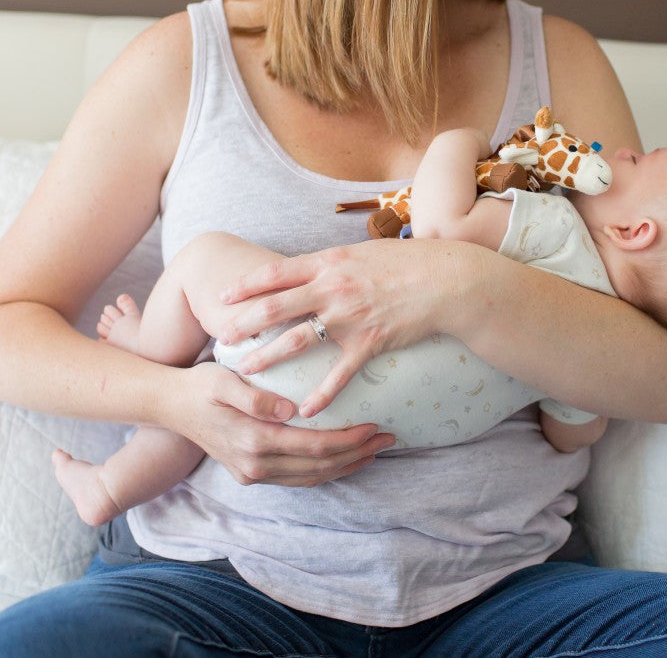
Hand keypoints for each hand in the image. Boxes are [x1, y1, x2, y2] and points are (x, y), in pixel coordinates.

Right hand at [170, 362, 394, 485]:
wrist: (169, 405)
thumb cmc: (201, 385)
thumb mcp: (223, 381)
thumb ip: (254, 397)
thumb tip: (288, 410)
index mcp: (255, 441)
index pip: (315, 446)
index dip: (350, 440)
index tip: (376, 426)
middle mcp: (256, 465)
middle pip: (320, 466)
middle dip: (358, 454)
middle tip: (390, 438)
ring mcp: (253, 473)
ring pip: (312, 478)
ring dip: (346, 466)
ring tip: (375, 451)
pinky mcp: (251, 473)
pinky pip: (298, 479)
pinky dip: (325, 472)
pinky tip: (343, 461)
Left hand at [217, 238, 469, 418]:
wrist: (444, 280)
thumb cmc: (405, 263)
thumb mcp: (362, 253)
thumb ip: (331, 264)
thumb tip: (308, 269)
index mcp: (329, 264)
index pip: (275, 273)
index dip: (245, 285)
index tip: (222, 296)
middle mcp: (333, 289)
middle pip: (276, 307)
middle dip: (245, 323)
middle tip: (222, 337)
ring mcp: (350, 317)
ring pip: (298, 340)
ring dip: (269, 356)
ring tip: (247, 370)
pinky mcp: (370, 342)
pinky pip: (340, 373)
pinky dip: (322, 395)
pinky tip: (306, 411)